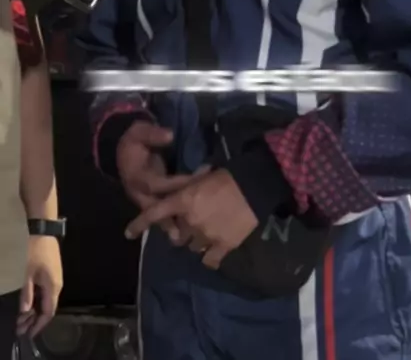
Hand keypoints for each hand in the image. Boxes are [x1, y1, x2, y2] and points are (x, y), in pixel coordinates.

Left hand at [17, 236, 62, 338]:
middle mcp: (57, 286)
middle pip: (48, 308)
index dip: (39, 325)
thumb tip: (25, 311)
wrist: (44, 233)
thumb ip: (27, 293)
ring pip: (47, 301)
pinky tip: (29, 303)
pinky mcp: (53, 275)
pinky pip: (47, 294)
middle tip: (20, 326)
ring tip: (22, 317)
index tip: (28, 333)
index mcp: (53, 287)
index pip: (48, 312)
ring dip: (35, 311)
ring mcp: (56, 280)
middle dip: (35, 320)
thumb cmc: (36, 252)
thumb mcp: (28, 273)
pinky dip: (38, 301)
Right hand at [117, 120, 188, 239]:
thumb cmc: (134, 140)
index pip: (157, 184)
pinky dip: (168, 220)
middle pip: (153, 207)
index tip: (195, 183)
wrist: (123, 148)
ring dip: (168, 224)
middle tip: (184, 230)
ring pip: (154, 214)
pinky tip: (182, 230)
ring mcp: (141, 197)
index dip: (175, 184)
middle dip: (168, 218)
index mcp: (136, 175)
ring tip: (183, 237)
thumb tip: (169, 135)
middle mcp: (137, 191)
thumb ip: (153, 134)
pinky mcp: (147, 200)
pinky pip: (157, 213)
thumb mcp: (140, 131)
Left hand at [125, 168, 258, 268]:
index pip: (155, 214)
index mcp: (183, 201)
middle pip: (177, 235)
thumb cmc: (227, 177)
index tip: (128, 233)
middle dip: (182, 229)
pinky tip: (214, 248)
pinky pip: (208, 260)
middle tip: (193, 221)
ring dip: (196, 241)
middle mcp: (190, 221)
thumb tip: (178, 189)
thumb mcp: (202, 177)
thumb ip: (187, 186)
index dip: (139, 224)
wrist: (253, 188)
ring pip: (191, 247)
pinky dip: (209, 256)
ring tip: (207, 231)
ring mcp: (206, 236)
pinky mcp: (222, 247)